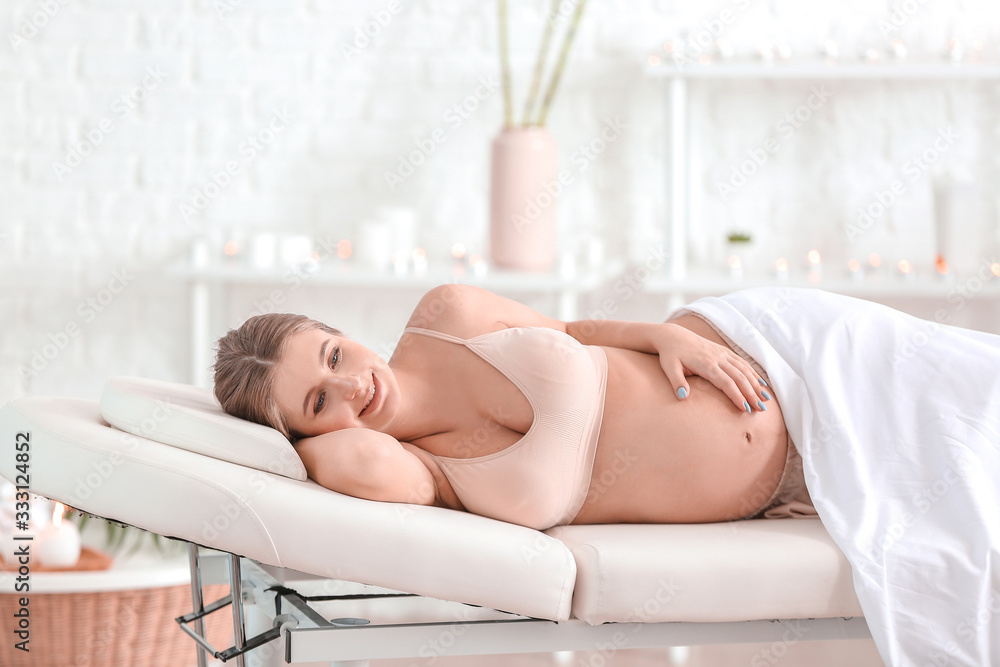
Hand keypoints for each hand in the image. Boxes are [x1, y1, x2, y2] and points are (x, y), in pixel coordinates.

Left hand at [653, 323, 769, 412]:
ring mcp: (722, 354)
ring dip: (756, 385)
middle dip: (752, 394)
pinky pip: (742, 363)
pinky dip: (753, 373)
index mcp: (706, 364)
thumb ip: (676, 382)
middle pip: (739, 377)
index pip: (726, 382)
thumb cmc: (670, 355)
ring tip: (766, 399)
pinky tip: (761, 384)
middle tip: (761, 409)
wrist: (673, 336)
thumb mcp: (669, 368)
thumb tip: (683, 397)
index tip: (746, 409)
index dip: (737, 396)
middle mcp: (718, 358)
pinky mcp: (724, 352)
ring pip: (744, 370)